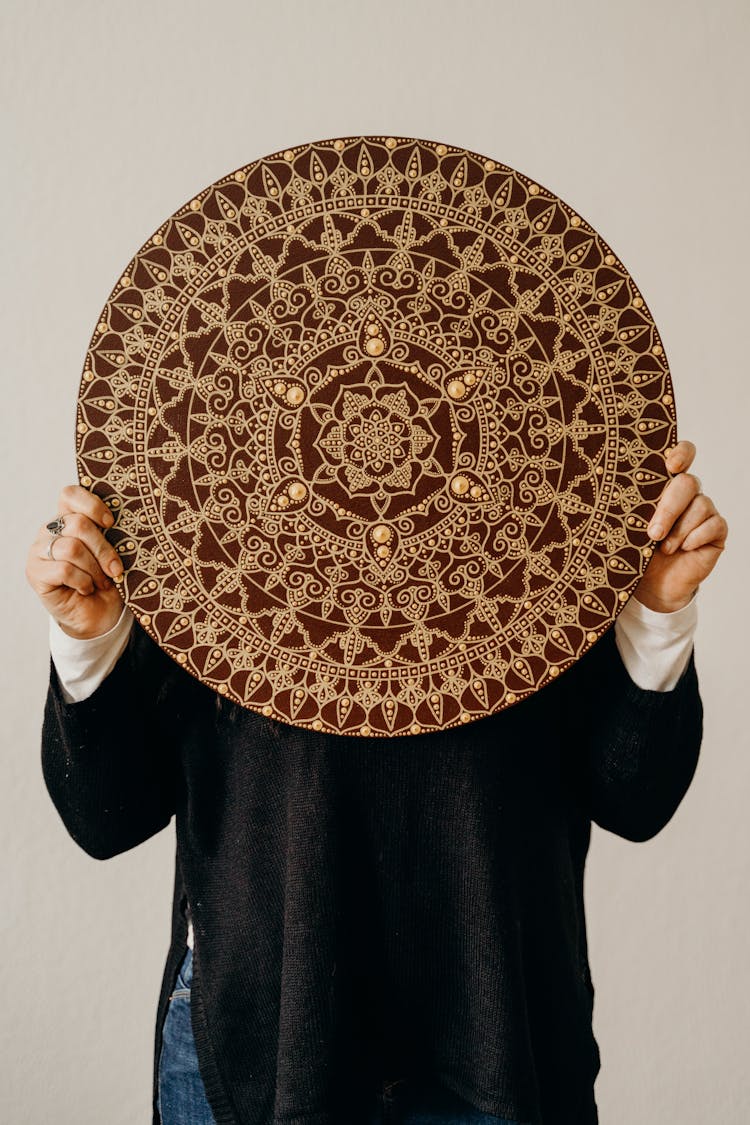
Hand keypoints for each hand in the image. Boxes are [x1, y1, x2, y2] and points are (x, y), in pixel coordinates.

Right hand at [26, 484, 126, 638]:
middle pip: (78, 524)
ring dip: (94, 569)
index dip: (92, 505)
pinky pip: (64, 569)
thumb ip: (111, 535)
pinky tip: (86, 588)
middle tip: (115, 568)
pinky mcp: (35, 573)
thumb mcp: (114, 553)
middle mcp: (51, 530)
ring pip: (72, 548)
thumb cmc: (107, 580)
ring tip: (101, 582)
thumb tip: (122, 524)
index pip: (70, 495)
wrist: (98, 615)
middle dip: (103, 548)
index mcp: (69, 518)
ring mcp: (39, 551)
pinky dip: (83, 581)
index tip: (111, 523)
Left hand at [633, 441, 727, 612]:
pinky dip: (697, 537)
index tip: (671, 465)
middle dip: (670, 508)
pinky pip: (715, 524)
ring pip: (701, 504)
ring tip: (665, 548)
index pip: (681, 454)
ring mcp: (704, 510)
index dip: (681, 453)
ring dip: (680, 530)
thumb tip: (605, 492)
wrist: (653, 584)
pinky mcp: (716, 530)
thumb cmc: (637, 550)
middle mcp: (687, 493)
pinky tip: (684, 549)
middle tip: (653, 533)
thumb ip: (626, 506)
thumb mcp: (627, 527)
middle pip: (688, 482)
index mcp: (664, 484)